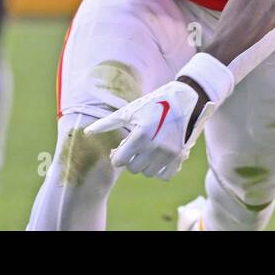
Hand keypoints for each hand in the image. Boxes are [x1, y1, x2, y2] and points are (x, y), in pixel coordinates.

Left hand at [84, 53, 234, 179]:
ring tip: (147, 150)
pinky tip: (158, 158)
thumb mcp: (131, 110)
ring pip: (148, 173)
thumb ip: (108, 123)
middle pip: (133, 169)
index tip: (122, 146)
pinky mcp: (180, 156)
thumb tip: (87, 132)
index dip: (117, 154)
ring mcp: (170, 152)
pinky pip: (165, 176)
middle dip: (131, 159)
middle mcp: (155, 146)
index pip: (119, 160)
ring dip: (144, 165)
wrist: (187, 98)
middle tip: (135, 147)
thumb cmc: (155, 102)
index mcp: (141, 135)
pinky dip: (160, 171)